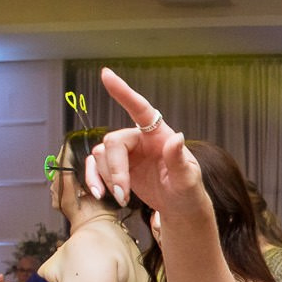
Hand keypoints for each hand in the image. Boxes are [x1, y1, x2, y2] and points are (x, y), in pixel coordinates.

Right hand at [83, 68, 206, 216]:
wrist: (179, 207)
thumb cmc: (188, 190)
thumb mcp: (188, 178)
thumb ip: (179, 159)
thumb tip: (177, 137)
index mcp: (159, 135)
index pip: (141, 109)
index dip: (123, 92)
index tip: (106, 74)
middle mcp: (140, 139)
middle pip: (113, 142)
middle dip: (115, 170)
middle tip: (124, 194)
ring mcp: (126, 153)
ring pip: (101, 155)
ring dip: (108, 178)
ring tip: (122, 198)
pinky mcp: (115, 167)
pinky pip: (94, 166)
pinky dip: (93, 179)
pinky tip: (100, 194)